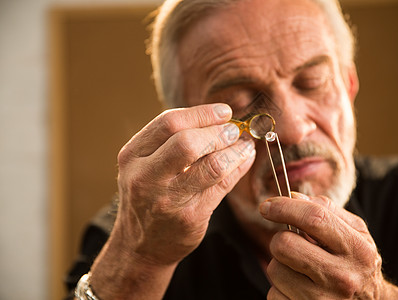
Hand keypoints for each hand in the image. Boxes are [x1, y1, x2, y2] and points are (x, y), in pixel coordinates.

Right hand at [115, 103, 255, 264]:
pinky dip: (239, 168)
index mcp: (132, 156)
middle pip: (187, 142)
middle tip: (233, 130)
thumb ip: (172, 142)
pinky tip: (244, 160)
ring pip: (211, 165)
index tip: (224, 112)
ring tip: (243, 145)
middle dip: (217, 131)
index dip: (202, 113)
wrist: (140, 245)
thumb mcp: (146, 165)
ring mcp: (166, 199)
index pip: (169, 123)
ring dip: (234, 151)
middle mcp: (145, 177)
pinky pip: (222, 186)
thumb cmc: (148, 197)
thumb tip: (219, 119)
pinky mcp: (189, 217)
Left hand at [259, 192, 397, 298]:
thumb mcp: (355, 233)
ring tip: (300, 270)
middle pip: (284, 244)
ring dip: (281, 266)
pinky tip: (298, 288)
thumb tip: (292, 197)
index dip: (284, 207)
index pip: (314, 219)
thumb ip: (327, 210)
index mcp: (356, 250)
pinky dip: (281, 289)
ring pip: (274, 269)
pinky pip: (273, 294)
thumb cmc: (357, 264)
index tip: (266, 206)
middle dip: (281, 239)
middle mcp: (342, 277)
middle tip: (292, 244)